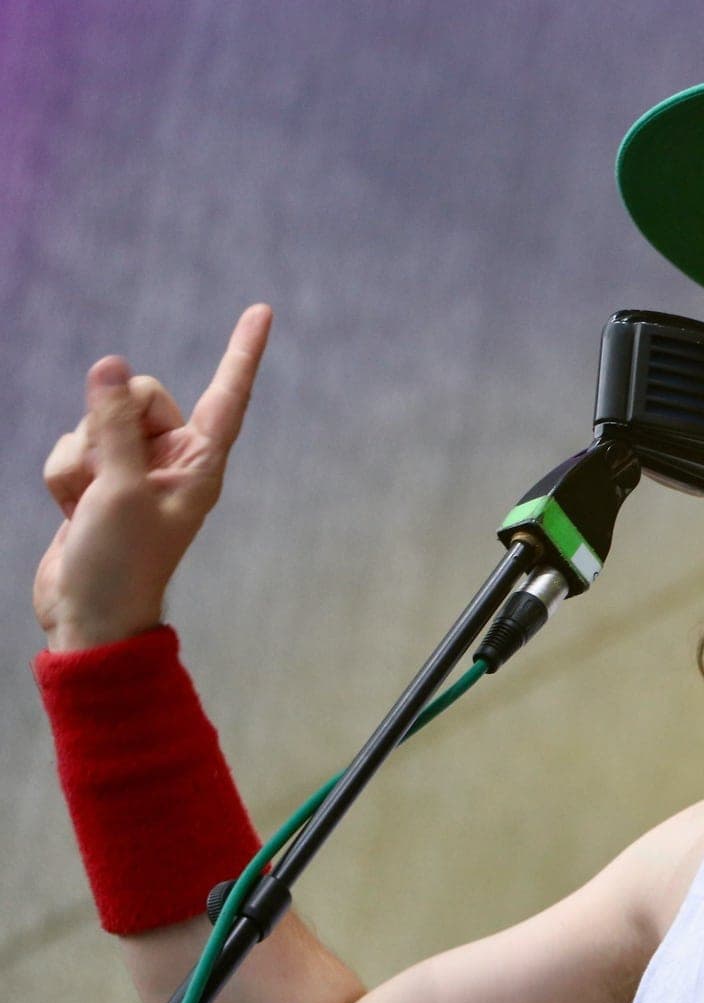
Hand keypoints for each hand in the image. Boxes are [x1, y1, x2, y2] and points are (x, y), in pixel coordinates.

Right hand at [35, 305, 272, 650]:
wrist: (89, 615)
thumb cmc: (120, 564)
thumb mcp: (119, 491)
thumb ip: (115, 426)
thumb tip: (113, 366)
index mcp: (202, 463)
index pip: (228, 395)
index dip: (242, 352)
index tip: (263, 310)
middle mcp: (173, 458)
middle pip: (140, 394)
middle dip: (109, 426)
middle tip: (108, 479)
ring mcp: (134, 467)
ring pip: (96, 420)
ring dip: (80, 460)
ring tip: (90, 505)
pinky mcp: (99, 478)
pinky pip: (71, 447)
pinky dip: (63, 477)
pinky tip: (73, 511)